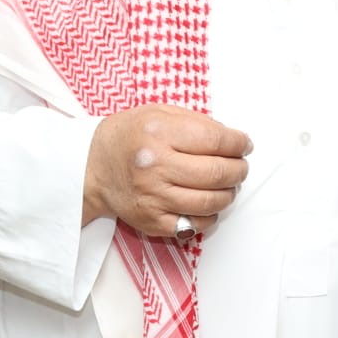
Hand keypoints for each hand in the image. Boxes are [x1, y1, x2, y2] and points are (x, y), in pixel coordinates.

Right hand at [83, 104, 250, 235]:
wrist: (92, 165)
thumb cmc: (129, 136)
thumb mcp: (159, 113)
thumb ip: (197, 122)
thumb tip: (233, 139)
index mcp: (160, 133)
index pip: (217, 140)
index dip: (239, 143)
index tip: (245, 144)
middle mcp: (156, 166)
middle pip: (218, 172)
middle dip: (239, 169)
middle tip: (241, 166)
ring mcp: (153, 196)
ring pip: (211, 201)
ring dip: (229, 193)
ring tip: (228, 185)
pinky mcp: (152, 220)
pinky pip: (195, 225)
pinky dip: (210, 215)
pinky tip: (208, 203)